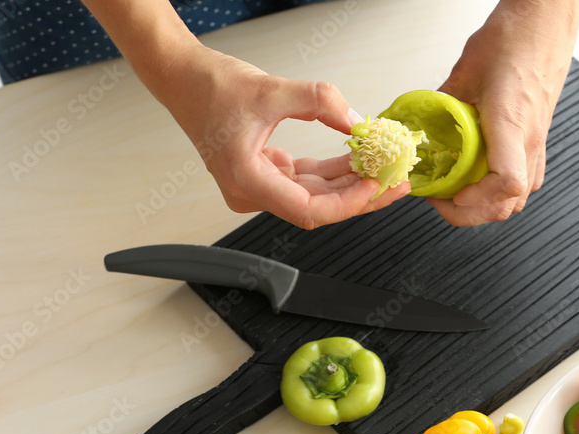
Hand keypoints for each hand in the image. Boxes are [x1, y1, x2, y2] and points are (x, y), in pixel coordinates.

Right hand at [154, 45, 407, 228]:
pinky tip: (360, 159)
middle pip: (318, 207)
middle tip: (396, 182)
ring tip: (386, 169)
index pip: (308, 210)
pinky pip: (308, 179)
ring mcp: (260, 185)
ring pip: (316, 195)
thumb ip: (320, 101)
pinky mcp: (267, 173)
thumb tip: (358, 120)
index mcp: (246, 180)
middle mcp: (252, 191)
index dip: (346, 203)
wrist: (182, 77)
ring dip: (351, 182)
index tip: (374, 185)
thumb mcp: (272, 89)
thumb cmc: (209, 87)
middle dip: (360, 195)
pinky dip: (334, 170)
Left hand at [431, 0, 578, 225]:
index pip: (506, 182)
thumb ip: (442, 104)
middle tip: (444, 201)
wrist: (546, 20)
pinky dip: (503, 191)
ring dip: (488, 205)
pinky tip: (483, 178)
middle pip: (511, 202)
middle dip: (473, 213)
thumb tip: (419, 125)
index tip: (452, 195)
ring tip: (460, 193)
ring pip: (520, 197)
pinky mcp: (539, 137)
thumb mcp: (465, 70)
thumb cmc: (515, 37)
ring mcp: (538, 141)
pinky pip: (526, 178)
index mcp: (511, 122)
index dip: (478, 200)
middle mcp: (530, 138)